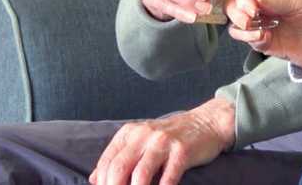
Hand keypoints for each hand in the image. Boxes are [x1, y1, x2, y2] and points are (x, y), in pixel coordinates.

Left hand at [89, 98, 234, 184]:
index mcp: (129, 133)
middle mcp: (144, 135)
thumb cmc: (171, 136)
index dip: (103, 184)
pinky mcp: (182, 151)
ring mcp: (164, 142)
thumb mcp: (141, 140)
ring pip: (140, 175)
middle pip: (119, 169)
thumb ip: (119, 156)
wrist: (207, 122)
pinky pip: (168, 178)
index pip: (106, 163)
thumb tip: (94, 179)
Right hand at [225, 0, 301, 69]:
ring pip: (233, 21)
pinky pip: (244, 38)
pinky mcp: (260, 40)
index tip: (252, 5)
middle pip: (232, 3)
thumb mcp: (300, 3)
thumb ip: (277, 1)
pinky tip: (264, 37)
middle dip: (236, 10)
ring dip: (240, 26)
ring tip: (259, 30)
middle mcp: (259, 5)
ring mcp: (258, 23)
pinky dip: (249, 38)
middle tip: (250, 18)